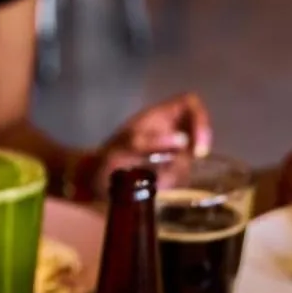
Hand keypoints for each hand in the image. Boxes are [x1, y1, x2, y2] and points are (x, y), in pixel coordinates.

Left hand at [90, 92, 213, 197]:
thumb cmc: (103, 160)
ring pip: (191, 156)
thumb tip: (182, 142)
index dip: (201, 120)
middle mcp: (168, 130)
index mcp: (159, 116)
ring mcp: (168, 150)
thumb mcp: (122, 149)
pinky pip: (181, 174)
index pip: (190, 104)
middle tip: (181, 170)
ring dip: (180, 170)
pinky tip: (156, 187)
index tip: (200, 147)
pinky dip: (173, 182)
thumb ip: (150, 142)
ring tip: (159, 181)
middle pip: (197, 132)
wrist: (90, 182)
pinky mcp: (166, 170)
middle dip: (193, 153)